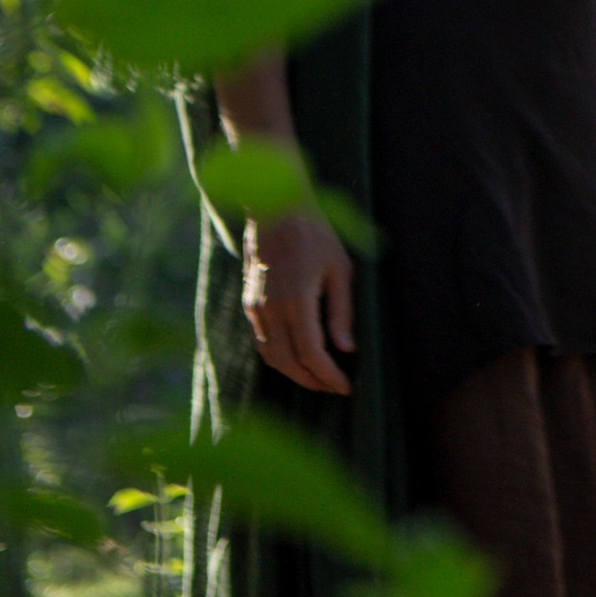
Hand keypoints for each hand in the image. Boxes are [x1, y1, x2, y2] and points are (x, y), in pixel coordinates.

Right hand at [242, 209, 353, 395]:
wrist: (275, 208)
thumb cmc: (315, 235)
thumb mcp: (339, 269)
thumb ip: (342, 311)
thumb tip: (347, 349)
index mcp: (296, 300)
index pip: (312, 353)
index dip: (329, 375)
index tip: (346, 386)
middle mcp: (271, 309)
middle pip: (289, 363)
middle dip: (313, 381)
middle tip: (335, 388)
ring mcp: (255, 308)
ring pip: (271, 357)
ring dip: (294, 373)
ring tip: (318, 378)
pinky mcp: (249, 303)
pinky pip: (262, 342)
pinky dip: (279, 357)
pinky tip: (297, 357)